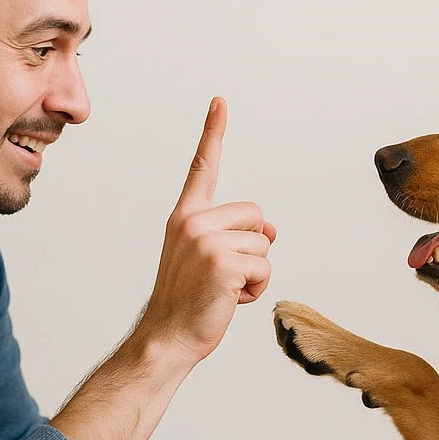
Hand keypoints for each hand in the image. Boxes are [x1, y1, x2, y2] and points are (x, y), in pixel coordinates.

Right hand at [135, 98, 276, 366]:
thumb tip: (271, 231)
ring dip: (254, 273)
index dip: (213, 133)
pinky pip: (264, 268)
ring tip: (223, 290)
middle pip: (257, 216)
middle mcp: (192, 222)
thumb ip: (233, 236)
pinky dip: (255, 289)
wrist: (167, 337)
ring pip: (263, 246)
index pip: (202, 168)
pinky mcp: (223, 263)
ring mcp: (206, 241)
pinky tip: (229, 300)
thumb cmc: (188, 302)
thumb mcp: (204, 259)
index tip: (220, 101)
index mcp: (184, 216)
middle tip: (224, 275)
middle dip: (253, 247)